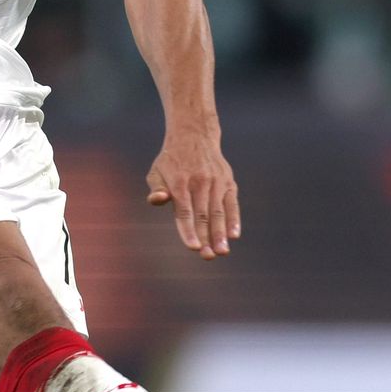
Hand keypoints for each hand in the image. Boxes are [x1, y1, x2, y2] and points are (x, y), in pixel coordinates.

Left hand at [146, 128, 239, 259]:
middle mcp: (199, 182)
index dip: (188, 230)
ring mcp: (216, 181)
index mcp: (179, 182)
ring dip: (221, 233)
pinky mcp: (228, 181)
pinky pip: (232, 203)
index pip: (185, 211)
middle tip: (208, 256)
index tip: (192, 247)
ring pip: (219, 211)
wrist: (194, 134)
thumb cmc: (171, 160)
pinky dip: (234, 219)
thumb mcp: (157, 170)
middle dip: (206, 237)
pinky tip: (234, 235)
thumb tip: (157, 200)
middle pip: (203, 214)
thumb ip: (156, 188)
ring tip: (223, 251)